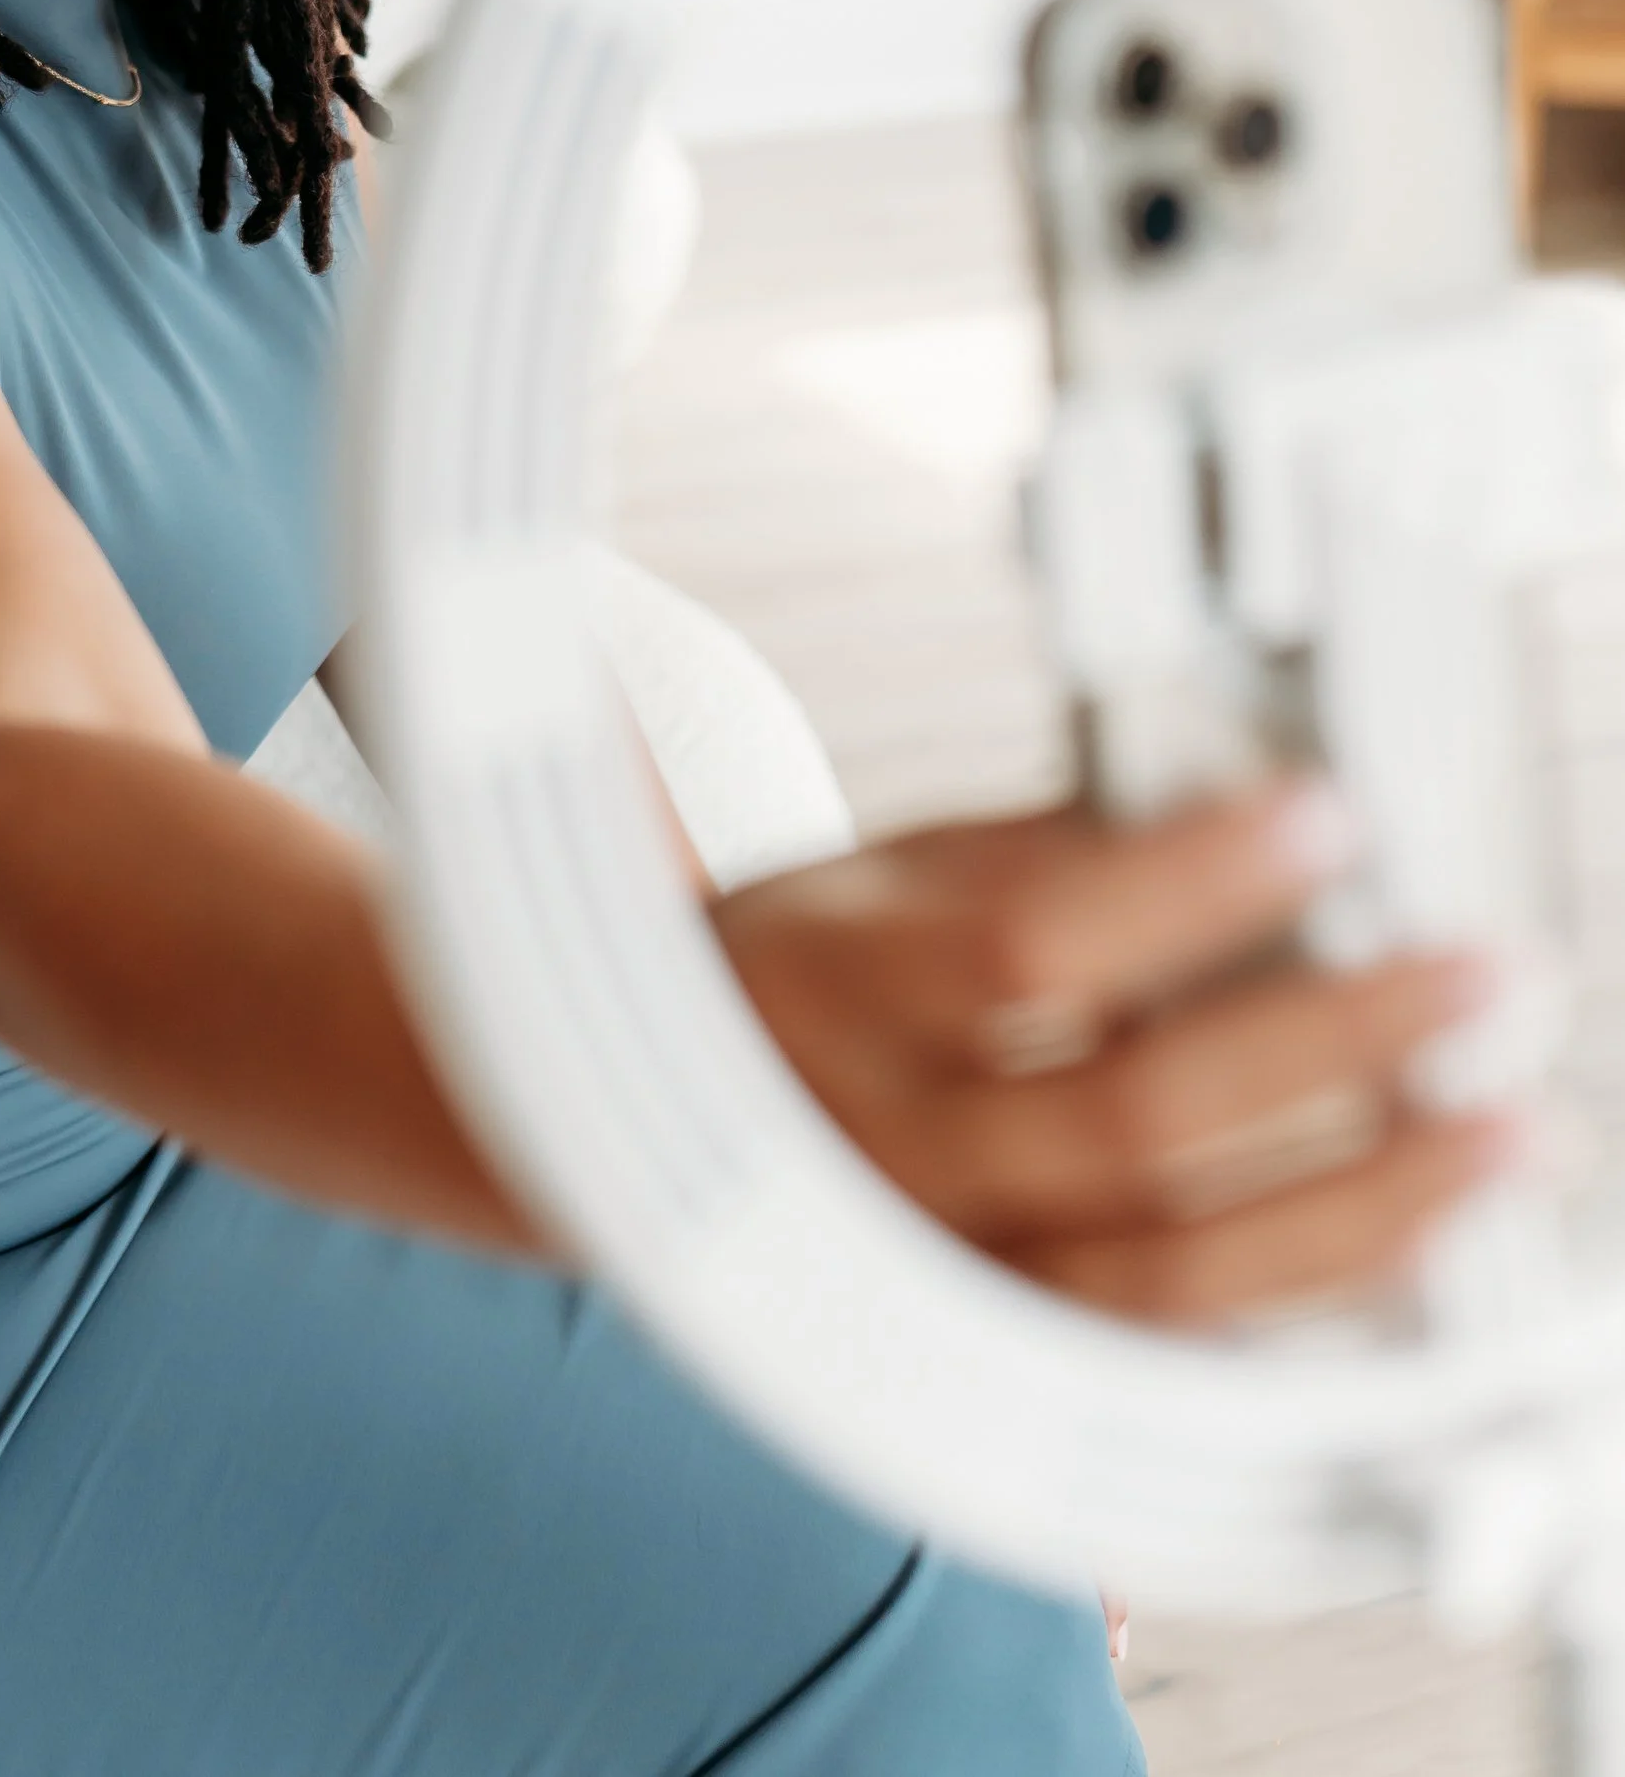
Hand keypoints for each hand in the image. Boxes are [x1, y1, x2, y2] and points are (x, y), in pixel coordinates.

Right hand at [712, 781, 1519, 1323]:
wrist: (654, 1137)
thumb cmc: (800, 975)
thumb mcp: (877, 871)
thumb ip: (1045, 851)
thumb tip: (1242, 801)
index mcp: (842, 989)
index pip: (1033, 947)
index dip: (1190, 888)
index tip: (1325, 821)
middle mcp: (889, 1147)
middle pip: (1132, 1121)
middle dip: (1332, 1046)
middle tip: (1477, 975)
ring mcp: (946, 1270)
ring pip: (1171, 1272)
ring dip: (1363, 1205)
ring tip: (1501, 1134)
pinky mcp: (1000, 1353)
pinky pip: (1172, 1348)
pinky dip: (1305, 1296)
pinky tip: (1411, 1235)